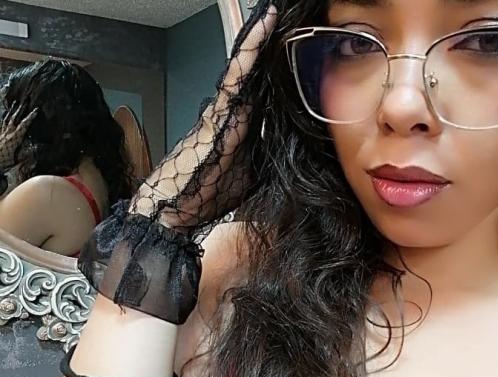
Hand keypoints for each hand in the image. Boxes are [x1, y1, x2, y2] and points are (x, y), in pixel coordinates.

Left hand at [0, 103, 37, 170]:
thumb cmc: (2, 162)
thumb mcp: (16, 161)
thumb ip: (26, 155)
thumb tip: (37, 151)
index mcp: (14, 139)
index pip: (24, 125)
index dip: (30, 117)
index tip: (36, 110)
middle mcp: (7, 134)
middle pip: (14, 118)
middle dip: (20, 109)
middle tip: (25, 101)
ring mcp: (1, 134)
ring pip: (7, 120)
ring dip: (12, 111)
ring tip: (15, 104)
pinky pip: (2, 124)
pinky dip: (4, 119)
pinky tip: (5, 116)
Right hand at [131, 5, 277, 230]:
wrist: (173, 209)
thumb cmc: (207, 193)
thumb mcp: (252, 176)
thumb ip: (269, 157)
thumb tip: (294, 152)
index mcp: (246, 125)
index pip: (268, 89)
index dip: (280, 68)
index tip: (297, 45)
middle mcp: (236, 110)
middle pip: (258, 72)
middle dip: (272, 46)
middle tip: (287, 18)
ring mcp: (227, 107)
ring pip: (249, 66)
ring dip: (263, 39)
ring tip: (275, 13)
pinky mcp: (219, 111)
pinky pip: (238, 74)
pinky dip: (251, 49)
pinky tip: (264, 25)